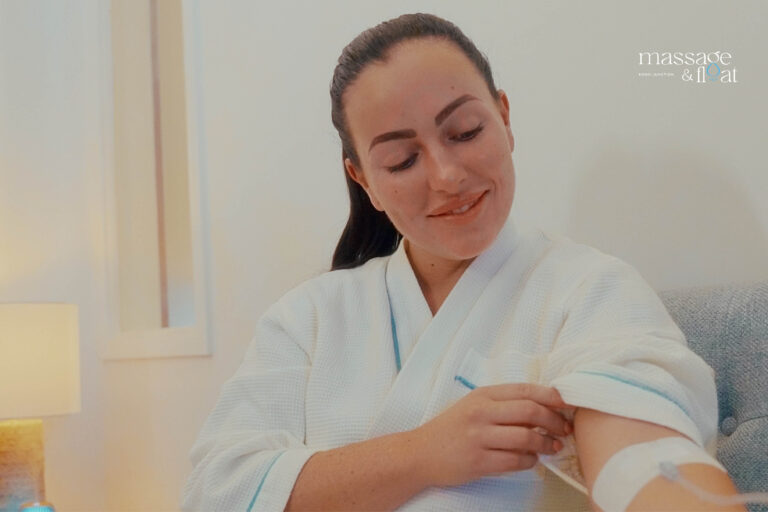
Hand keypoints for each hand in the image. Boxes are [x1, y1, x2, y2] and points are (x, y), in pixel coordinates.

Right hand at [414, 383, 574, 486]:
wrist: (420, 453)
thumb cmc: (451, 429)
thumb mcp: (474, 406)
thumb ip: (503, 404)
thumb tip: (542, 407)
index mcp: (482, 395)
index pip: (525, 390)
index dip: (551, 396)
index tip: (567, 403)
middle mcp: (481, 413)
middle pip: (530, 411)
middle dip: (555, 420)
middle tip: (565, 429)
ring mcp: (479, 437)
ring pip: (526, 437)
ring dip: (546, 443)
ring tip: (553, 446)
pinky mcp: (478, 461)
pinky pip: (515, 460)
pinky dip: (530, 461)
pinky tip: (532, 460)